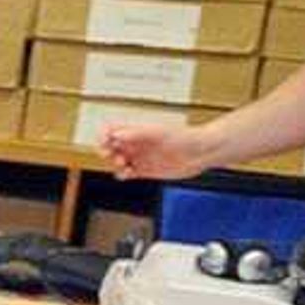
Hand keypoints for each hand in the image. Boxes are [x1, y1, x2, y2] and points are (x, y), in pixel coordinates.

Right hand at [97, 121, 216, 181]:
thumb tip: (117, 134)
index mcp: (137, 131)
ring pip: (116, 161)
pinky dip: (122, 175)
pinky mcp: (146, 171)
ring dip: (114, 164)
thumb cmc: (185, 138)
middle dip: (106, 151)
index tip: (104, 142)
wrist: (200, 153)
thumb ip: (137, 134)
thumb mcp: (158, 133)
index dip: (104, 135)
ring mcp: (141, 157)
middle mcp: (137, 144)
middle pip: (110, 146)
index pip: (112, 130)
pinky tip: (127, 174)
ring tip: (123, 165)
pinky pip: (127, 174)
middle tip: (113, 155)